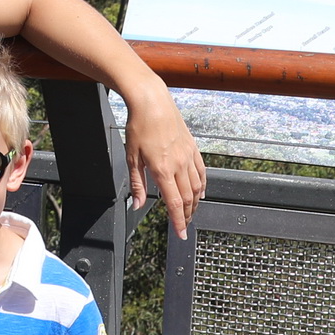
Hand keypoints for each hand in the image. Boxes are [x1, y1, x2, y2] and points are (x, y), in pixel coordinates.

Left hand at [123, 88, 206, 239]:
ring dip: (195, 203)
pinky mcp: (192, 148)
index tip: (181, 234)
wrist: (152, 101)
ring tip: (191, 212)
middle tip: (184, 226)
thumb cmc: (139, 126)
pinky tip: (200, 192)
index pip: (174, 203)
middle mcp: (178, 164)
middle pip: (188, 198)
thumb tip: (137, 205)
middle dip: (187, 216)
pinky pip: (201, 171)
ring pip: (197, 187)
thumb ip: (137, 183)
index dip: (179, 221)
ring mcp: (188, 156)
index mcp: (161, 169)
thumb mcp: (131, 156)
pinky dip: (202, 185)